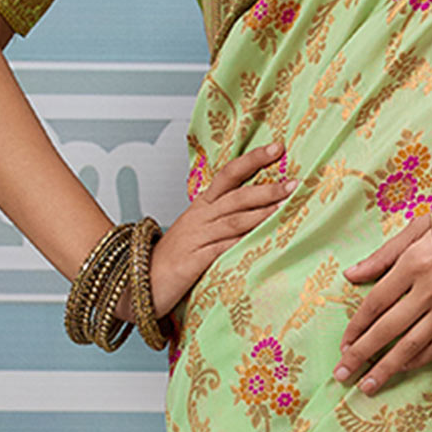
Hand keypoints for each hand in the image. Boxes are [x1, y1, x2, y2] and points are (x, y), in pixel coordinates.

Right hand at [149, 141, 293, 317]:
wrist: (138, 283)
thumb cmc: (173, 260)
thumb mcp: (198, 233)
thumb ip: (224, 221)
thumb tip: (259, 212)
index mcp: (201, 207)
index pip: (228, 175)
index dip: (252, 160)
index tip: (276, 148)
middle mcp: (200, 218)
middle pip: (236, 196)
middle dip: (266, 188)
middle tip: (293, 183)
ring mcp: (196, 238)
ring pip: (234, 220)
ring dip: (262, 213)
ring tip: (286, 207)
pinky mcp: (194, 261)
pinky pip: (223, 248)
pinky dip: (244, 242)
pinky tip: (263, 241)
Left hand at [338, 212, 431, 392]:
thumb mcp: (420, 226)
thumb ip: (384, 254)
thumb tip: (351, 275)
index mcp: (415, 262)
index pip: (376, 302)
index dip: (356, 326)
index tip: (343, 345)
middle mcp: (431, 289)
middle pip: (389, 328)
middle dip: (363, 354)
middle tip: (343, 374)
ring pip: (413, 344)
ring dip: (388, 367)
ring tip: (368, 385)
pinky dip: (419, 360)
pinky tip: (402, 368)